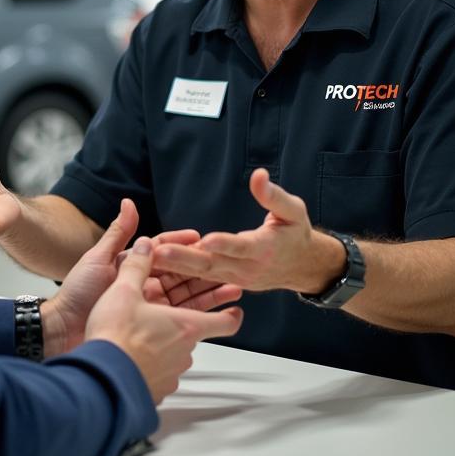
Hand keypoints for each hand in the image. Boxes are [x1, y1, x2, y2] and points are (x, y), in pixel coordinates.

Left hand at [43, 201, 242, 353]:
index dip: (182, 245)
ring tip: (233, 287)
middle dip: (205, 269)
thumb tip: (129, 203)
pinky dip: (199, 315)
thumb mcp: (97, 258)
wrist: (64, 331)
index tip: (202, 239)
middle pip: (181, 274)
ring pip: (185, 296)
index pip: (164, 251)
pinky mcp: (150, 328)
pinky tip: (217, 314)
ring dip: (209, 292)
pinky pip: (179, 320)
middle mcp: (143, 284)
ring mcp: (148, 306)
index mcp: (132, 265)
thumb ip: (118, 234)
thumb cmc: (78, 293)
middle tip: (229, 264)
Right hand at [85, 236, 243, 403]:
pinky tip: (132, 354)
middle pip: (194, 332)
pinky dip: (151, 362)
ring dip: (165, 341)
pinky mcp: (156, 390)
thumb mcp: (124, 290)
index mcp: (185, 325)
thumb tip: (145, 246)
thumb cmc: (116, 335)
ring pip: (175, 353)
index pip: (224, 322)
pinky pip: (160, 371)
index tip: (234, 308)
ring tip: (142, 332)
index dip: (230, 314)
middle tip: (169, 309)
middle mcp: (185, 352)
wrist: (101, 381)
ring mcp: (171, 373)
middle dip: (183, 320)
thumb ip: (137, 266)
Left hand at [151, 168, 341, 293]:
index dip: (225, 244)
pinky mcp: (228, 280)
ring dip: (177, 266)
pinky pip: (202, 278)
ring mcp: (236, 277)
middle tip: (160, 252)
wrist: (302, 265)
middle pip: (214, 264)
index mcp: (265, 249)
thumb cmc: (295, 233)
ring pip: (203, 273)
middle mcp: (248, 268)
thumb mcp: (293, 211)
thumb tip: (258, 175)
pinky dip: (182, 272)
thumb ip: (274, 196)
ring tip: (152, 258)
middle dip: (185, 258)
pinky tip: (159, 265)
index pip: (242, 246)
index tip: (206, 240)